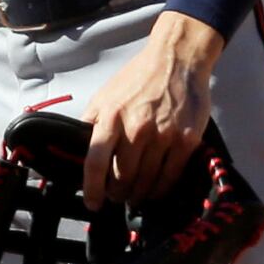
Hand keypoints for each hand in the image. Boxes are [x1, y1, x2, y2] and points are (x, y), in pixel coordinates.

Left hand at [83, 13, 224, 205]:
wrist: (176, 60)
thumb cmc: (136, 80)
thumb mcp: (104, 97)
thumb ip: (91, 123)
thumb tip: (76, 151)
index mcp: (110, 119)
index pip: (95, 163)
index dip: (92, 188)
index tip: (93, 203)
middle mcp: (136, 129)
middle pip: (123, 177)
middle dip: (118, 193)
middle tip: (117, 198)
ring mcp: (163, 136)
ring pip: (147, 180)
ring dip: (139, 195)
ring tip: (134, 198)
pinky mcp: (186, 139)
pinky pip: (171, 175)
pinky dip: (161, 188)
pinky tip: (156, 191)